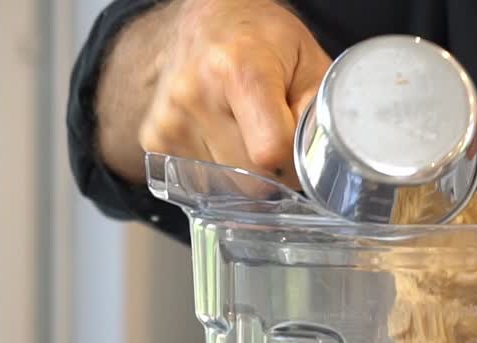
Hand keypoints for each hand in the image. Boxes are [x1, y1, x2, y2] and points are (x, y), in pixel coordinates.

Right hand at [133, 0, 328, 182]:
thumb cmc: (266, 39)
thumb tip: (323, 163)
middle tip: (278, 139)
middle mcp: (194, 94)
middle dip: (274, 172)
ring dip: (245, 172)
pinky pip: (198, 182)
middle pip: (249, 178)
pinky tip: (223, 136)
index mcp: (238, 70)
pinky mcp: (153, 138)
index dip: (295, 161)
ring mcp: (168, 119)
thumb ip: (319, 113)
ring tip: (248, 130)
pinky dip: (218, 170)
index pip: (271, 152)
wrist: (209, 21)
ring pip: (225, 186)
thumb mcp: (309, 61)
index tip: (299, 147)